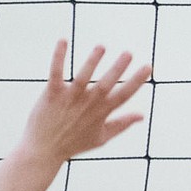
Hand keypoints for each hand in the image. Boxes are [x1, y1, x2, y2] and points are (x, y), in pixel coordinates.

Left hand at [22, 41, 151, 163]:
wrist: (43, 151)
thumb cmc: (74, 144)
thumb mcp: (102, 137)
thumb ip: (122, 123)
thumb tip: (142, 115)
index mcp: (101, 112)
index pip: (123, 95)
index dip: (136, 81)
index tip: (148, 67)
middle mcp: (87, 104)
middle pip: (106, 84)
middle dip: (117, 68)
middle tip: (128, 53)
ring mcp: (69, 98)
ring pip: (82, 77)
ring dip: (92, 61)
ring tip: (101, 46)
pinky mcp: (52, 93)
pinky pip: (56, 72)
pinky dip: (59, 56)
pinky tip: (63, 40)